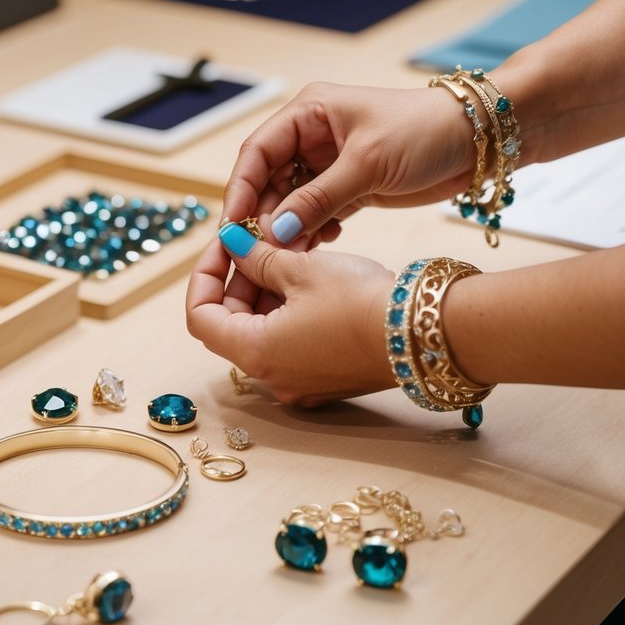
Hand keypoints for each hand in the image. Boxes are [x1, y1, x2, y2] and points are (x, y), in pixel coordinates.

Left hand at [185, 223, 395, 405]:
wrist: (424, 333)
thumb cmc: (361, 302)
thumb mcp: (302, 268)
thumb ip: (259, 257)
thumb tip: (232, 244)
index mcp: (256, 353)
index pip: (200, 317)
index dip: (204, 275)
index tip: (223, 245)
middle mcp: (273, 378)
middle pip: (233, 325)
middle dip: (240, 280)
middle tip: (259, 241)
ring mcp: (301, 383)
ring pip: (265, 333)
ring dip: (267, 293)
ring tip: (290, 253)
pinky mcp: (328, 379)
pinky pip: (293, 344)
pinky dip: (291, 311)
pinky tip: (312, 279)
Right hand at [222, 82, 477, 245]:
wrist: (478, 141)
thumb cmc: (425, 130)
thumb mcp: (367, 163)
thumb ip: (319, 197)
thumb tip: (275, 229)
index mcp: (310, 113)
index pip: (258, 152)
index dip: (241, 189)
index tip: (232, 224)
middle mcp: (314, 137)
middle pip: (270, 180)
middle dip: (265, 215)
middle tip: (259, 251)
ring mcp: (332, 164)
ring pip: (293, 201)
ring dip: (289, 228)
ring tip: (289, 255)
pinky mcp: (352, 188)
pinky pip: (318, 213)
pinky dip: (314, 231)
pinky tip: (319, 245)